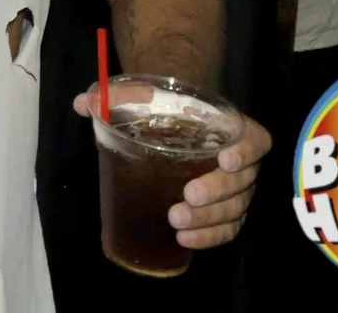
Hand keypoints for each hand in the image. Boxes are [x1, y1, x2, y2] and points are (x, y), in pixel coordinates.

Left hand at [72, 88, 271, 248]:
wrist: (169, 119)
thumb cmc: (160, 108)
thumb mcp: (140, 96)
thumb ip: (116, 96)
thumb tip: (81, 102)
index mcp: (229, 127)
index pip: (255, 140)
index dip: (246, 150)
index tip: (224, 158)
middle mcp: (240, 161)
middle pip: (242, 181)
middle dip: (216, 192)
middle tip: (186, 197)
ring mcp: (234, 189)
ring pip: (235, 209)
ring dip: (209, 220)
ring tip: (177, 223)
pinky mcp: (223, 211)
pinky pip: (226, 228)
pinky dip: (209, 237)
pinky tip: (185, 241)